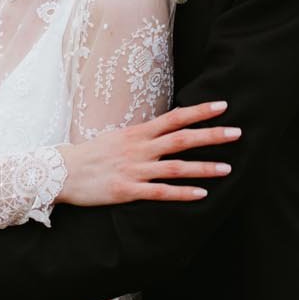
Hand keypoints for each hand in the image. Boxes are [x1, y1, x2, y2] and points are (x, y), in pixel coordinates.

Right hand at [57, 101, 238, 205]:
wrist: (61, 172)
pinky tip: (202, 195)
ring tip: (228, 168)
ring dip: (204, 167)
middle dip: (211, 135)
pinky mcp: (127, 191)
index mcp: (137, 133)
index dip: (199, 111)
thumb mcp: (117, 138)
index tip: (223, 105)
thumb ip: (142, 136)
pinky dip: (182, 193)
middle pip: (181, 139)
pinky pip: (160, 192)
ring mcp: (134, 170)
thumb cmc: (90, 155)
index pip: (174, 118)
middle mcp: (139, 149)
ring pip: (176, 167)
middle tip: (237, 132)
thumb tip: (164, 130)